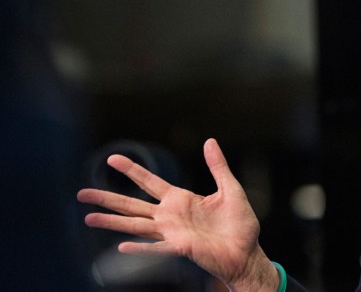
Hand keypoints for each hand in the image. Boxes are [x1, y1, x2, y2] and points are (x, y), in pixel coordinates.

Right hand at [76, 138, 278, 290]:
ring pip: (136, 225)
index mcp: (181, 199)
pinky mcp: (180, 248)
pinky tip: (121, 246)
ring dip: (113, 222)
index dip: (132, 170)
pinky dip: (140, 248)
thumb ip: (218, 166)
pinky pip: (156, 248)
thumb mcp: (231, 189)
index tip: (112, 158)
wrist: (247, 252)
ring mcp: (172, 233)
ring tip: (88, 218)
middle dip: (108, 197)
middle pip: (133, 204)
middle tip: (81, 193)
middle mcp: (170, 216)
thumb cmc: (239, 224)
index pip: (150, 181)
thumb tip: (210, 141)